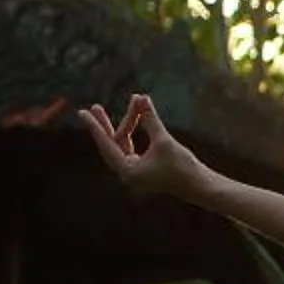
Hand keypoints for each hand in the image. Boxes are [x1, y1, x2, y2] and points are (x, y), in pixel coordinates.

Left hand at [79, 92, 207, 198]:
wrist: (200, 186)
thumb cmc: (182, 166)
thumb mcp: (163, 140)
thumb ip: (150, 119)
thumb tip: (141, 97)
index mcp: (128, 171)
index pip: (106, 144)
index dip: (95, 126)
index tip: (83, 113)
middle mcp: (128, 174)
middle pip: (112, 144)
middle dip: (106, 125)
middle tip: (94, 107)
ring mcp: (135, 173)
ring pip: (124, 144)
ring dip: (125, 125)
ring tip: (128, 105)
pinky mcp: (144, 170)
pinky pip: (132, 148)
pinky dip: (133, 133)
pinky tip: (134, 120)